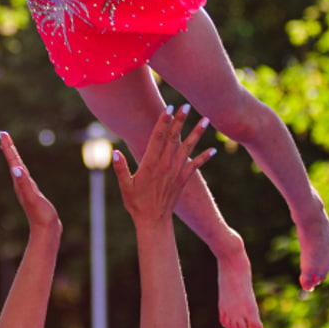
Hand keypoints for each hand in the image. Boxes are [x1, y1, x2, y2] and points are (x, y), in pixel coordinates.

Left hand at [0, 131, 61, 232]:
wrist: (46, 231)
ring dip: (13, 157)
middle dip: (8, 148)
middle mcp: (21, 184)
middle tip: (3, 135)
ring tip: (9, 148)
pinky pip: (24, 176)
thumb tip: (16, 169)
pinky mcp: (32, 194)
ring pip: (17, 169)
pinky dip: (21, 168)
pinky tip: (22, 170)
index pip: (13, 160)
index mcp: (20, 182)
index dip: (8, 147)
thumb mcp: (33, 197)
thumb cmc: (41, 214)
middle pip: (13, 162)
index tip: (2, 133)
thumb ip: (24, 183)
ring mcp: (26, 189)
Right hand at [112, 106, 214, 225]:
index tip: (168, 107)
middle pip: (174, 138)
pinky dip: (205, 157)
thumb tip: (114, 151)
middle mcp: (165, 165)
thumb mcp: (125, 185)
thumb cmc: (136, 203)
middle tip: (187, 105)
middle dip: (180, 120)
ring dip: (197, 133)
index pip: (157, 137)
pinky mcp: (183, 180)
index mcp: (150, 163)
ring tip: (206, 119)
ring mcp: (176, 172)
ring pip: (188, 148)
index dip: (163, 121)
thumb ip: (120, 168)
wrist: (153, 222)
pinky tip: (214, 149)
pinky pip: (196, 166)